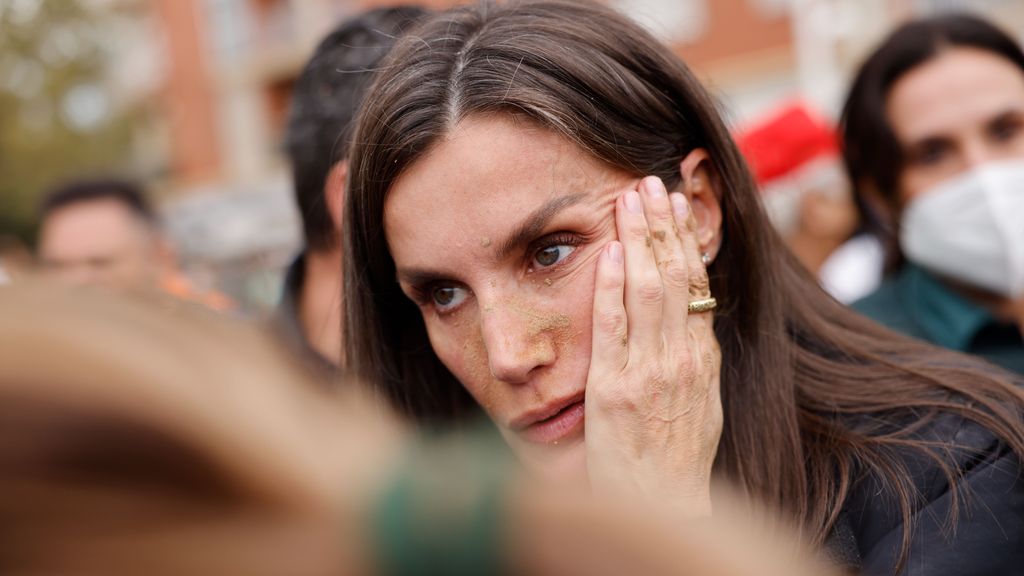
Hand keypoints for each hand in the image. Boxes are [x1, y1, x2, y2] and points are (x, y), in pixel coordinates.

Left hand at [584, 176, 722, 515]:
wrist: (664, 504)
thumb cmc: (679, 459)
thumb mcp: (704, 404)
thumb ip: (696, 360)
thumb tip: (694, 321)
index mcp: (702, 358)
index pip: (696, 284)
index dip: (686, 240)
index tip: (678, 204)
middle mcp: (681, 357)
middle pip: (674, 276)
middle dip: (661, 225)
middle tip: (650, 182)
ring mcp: (649, 370)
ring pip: (648, 290)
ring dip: (638, 239)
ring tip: (631, 198)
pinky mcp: (615, 388)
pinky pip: (613, 327)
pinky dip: (610, 287)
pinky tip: (607, 252)